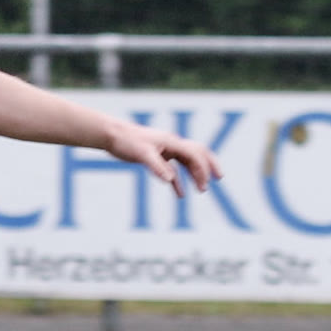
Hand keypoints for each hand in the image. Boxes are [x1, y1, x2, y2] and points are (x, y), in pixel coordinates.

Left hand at [106, 120, 223, 196]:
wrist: (112, 135)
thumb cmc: (126, 141)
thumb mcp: (141, 154)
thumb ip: (157, 167)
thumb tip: (170, 180)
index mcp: (171, 142)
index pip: (194, 154)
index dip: (202, 168)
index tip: (204, 184)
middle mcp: (171, 145)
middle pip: (197, 153)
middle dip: (208, 166)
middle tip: (218, 178)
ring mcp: (165, 151)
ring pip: (186, 162)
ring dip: (195, 175)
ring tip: (202, 189)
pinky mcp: (156, 157)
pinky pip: (172, 170)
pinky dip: (178, 182)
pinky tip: (180, 195)